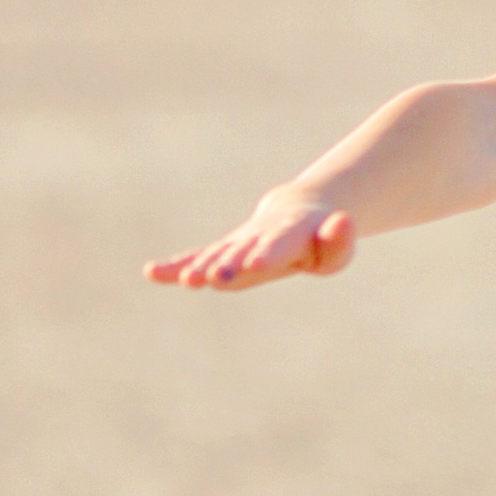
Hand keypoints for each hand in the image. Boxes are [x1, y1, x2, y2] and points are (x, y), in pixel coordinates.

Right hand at [142, 193, 356, 290]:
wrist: (294, 214)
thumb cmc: (321, 239)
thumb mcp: (337, 247)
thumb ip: (340, 239)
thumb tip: (344, 221)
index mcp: (288, 235)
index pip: (277, 246)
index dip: (265, 254)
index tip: (252, 264)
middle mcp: (257, 237)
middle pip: (239, 252)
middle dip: (224, 265)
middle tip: (208, 279)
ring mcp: (237, 244)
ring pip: (216, 255)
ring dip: (201, 267)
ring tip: (185, 280)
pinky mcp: (221, 253)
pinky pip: (197, 258)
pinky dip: (176, 266)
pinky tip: (152, 272)